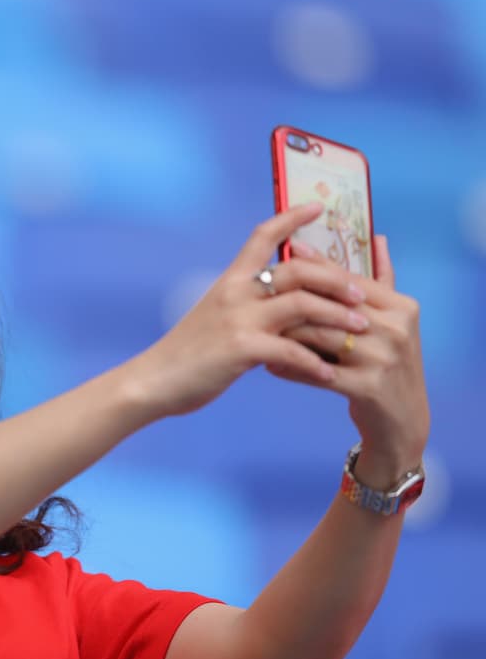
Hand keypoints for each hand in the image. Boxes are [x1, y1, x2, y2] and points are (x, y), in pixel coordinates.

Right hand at [129, 203, 368, 417]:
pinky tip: (329, 375)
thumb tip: (278, 304)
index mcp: (230, 281)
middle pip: (298, 270)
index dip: (291, 218)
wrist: (153, 380)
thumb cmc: (186, 353)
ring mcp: (239, 319)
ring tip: (360, 329)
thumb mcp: (214, 317)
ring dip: (338, 317)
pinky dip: (316, 363)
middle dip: (336, 279)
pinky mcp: (242, 349)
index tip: (317, 208)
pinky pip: (292, 351)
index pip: (262, 236)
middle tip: (361, 293)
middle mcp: (236, 293)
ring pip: (304, 305)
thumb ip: (245, 306)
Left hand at [275, 235, 428, 483]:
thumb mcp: (390, 321)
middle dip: (292, 300)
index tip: (288, 250)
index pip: (349, 280)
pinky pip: (316, 371)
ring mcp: (383, 359)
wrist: (400, 421)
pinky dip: (291, 367)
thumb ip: (381, 280)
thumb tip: (375, 237)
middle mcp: (396, 329)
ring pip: (319, 336)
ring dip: (285, 335)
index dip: (317, 264)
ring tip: (258, 332)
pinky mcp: (367, 387)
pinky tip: (269, 366)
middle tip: (259, 295)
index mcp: (401, 307)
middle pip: (330, 304)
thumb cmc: (385, 364)